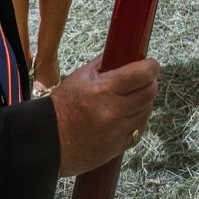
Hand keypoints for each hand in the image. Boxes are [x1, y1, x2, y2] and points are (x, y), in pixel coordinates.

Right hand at [51, 53, 160, 177]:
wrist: (46, 142)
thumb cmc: (61, 106)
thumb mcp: (80, 76)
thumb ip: (104, 63)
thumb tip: (124, 51)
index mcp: (103, 90)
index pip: (142, 74)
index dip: (151, 67)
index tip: (151, 64)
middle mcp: (112, 111)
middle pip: (149, 93)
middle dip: (151, 83)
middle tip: (145, 80)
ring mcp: (116, 132)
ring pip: (146, 112)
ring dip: (145, 102)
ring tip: (133, 98)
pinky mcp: (116, 148)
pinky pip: (139, 131)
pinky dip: (137, 122)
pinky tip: (128, 116)